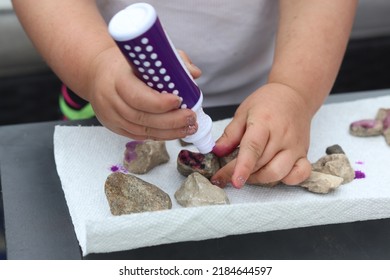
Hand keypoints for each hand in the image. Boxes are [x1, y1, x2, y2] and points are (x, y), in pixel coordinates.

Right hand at [86, 47, 201, 139]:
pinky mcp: (114, 127)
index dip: (159, 103)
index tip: (179, 100)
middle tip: (190, 117)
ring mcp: (110, 116)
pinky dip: (159, 135)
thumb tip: (194, 73)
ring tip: (189, 128)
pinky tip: (174, 132)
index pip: (137, 96)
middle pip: (141, 118)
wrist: (97, 73)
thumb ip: (172, 62)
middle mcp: (110, 99)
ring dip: (169, 132)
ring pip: (141, 131)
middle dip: (170, 121)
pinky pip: (138, 135)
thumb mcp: (146, 56)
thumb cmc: (126, 64)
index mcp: (117, 78)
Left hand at [211, 83, 311, 187]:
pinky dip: (287, 180)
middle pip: (261, 164)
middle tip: (227, 175)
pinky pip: (299, 174)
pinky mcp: (304, 154)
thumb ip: (230, 134)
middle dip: (242, 175)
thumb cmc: (267, 103)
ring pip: (278, 173)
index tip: (233, 181)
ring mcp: (295, 147)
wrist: (295, 95)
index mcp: (264, 122)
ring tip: (248, 173)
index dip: (242, 167)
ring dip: (260, 179)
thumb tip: (217, 152)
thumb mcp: (243, 112)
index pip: (253, 148)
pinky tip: (274, 174)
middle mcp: (282, 136)